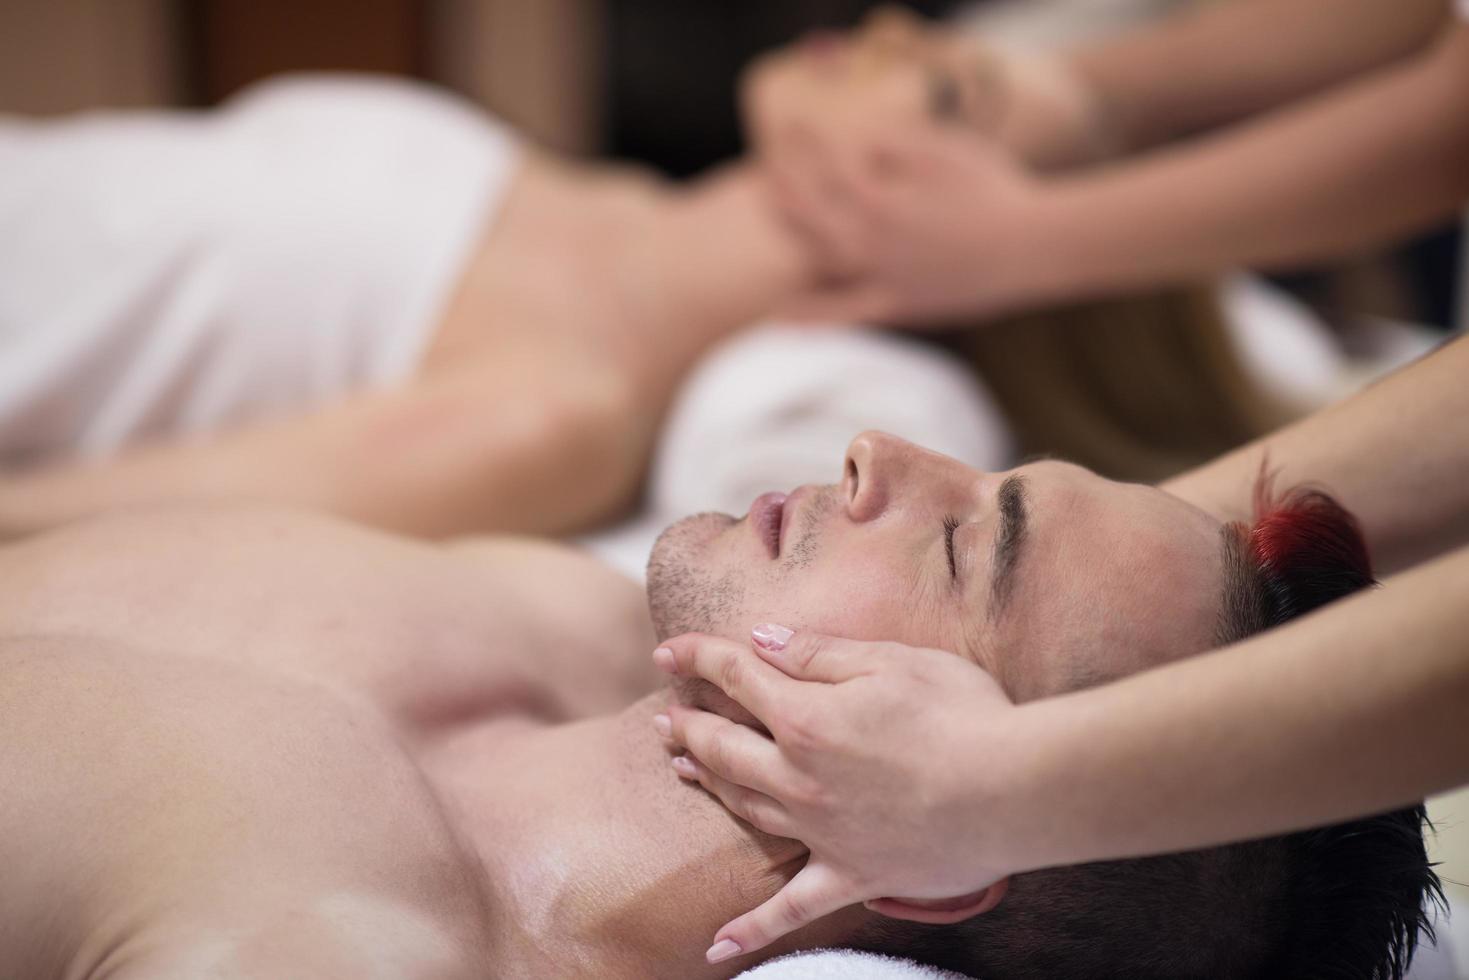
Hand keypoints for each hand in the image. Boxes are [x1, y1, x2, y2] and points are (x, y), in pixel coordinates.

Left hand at [652, 625, 1037, 961]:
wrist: (1015, 791)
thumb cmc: (963, 714)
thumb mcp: (891, 660)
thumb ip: (818, 653)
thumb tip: (760, 639)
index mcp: (806, 717)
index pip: (735, 676)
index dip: (697, 657)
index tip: (669, 651)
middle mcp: (799, 777)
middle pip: (724, 747)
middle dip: (689, 724)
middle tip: (667, 716)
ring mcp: (820, 832)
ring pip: (743, 809)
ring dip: (708, 786)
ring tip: (683, 768)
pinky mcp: (851, 876)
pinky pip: (790, 910)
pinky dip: (750, 930)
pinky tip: (715, 947)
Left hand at [765, 121, 1054, 325]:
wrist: (1035, 247)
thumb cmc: (995, 190)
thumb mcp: (945, 149)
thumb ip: (893, 140)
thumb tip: (853, 138)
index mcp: (880, 200)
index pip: (827, 167)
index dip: (807, 144)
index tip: (794, 126)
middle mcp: (869, 242)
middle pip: (810, 211)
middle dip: (785, 185)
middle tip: (768, 168)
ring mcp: (881, 278)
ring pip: (816, 257)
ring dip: (788, 232)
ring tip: (767, 210)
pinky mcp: (898, 306)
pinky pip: (845, 315)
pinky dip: (812, 317)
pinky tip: (780, 318)